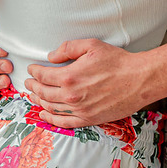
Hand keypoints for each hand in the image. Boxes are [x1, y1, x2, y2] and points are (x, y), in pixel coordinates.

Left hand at [23, 39, 156, 127]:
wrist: (139, 80)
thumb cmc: (117, 61)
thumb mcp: (91, 45)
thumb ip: (68, 48)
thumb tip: (51, 56)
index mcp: (69, 77)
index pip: (43, 76)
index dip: (34, 72)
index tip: (31, 69)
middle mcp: (71, 96)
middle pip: (43, 93)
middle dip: (33, 87)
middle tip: (28, 82)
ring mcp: (79, 110)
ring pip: (51, 107)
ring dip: (39, 101)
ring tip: (33, 96)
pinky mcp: (89, 119)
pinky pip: (64, 122)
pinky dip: (51, 119)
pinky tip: (44, 114)